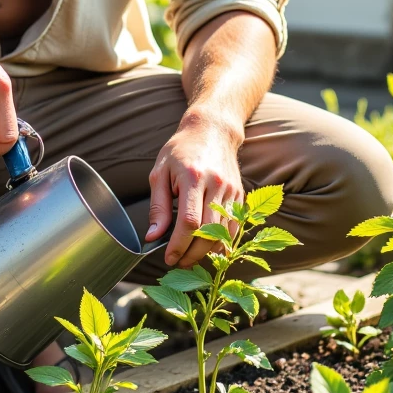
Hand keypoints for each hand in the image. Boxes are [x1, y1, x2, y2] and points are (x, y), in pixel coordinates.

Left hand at [145, 112, 244, 266]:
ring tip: (190, 257)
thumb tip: (152, 237)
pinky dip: (221, 242)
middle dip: (192, 254)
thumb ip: (158, 206)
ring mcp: (232, 190)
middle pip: (208, 232)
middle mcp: (216, 185)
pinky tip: (207, 247)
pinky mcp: (240, 194)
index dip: (178, 246)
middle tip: (178, 262)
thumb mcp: (160, 172)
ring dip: (206, 252)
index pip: (189, 222)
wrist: (212, 130)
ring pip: (223, 234)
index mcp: (193, 177)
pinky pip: (234, 227)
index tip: (168, 258)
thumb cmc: (181, 150)